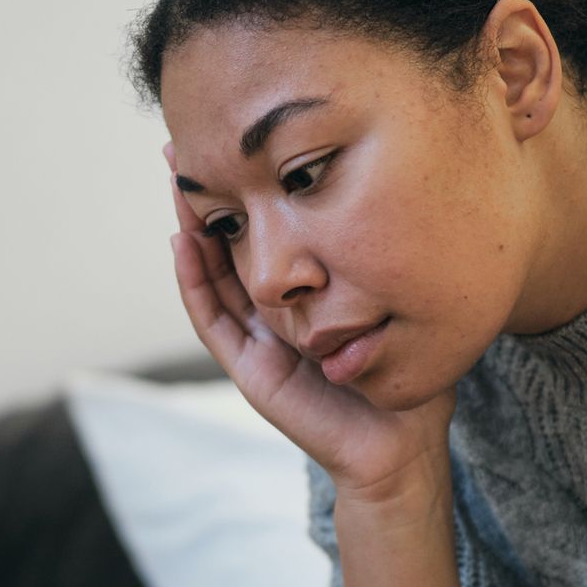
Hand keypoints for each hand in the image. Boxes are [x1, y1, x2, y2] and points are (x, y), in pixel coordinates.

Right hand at [165, 140, 455, 499]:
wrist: (401, 446)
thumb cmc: (409, 377)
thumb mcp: (399, 302)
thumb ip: (389, 261)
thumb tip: (412, 189)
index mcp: (304, 297)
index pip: (263, 234)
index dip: (243, 191)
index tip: (232, 140)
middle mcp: (274, 314)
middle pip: (226, 245)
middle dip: (204, 198)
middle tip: (181, 146)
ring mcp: (257, 342)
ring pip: (210, 276)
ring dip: (189, 229)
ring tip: (175, 182)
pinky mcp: (251, 369)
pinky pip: (213, 320)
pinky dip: (194, 281)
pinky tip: (183, 241)